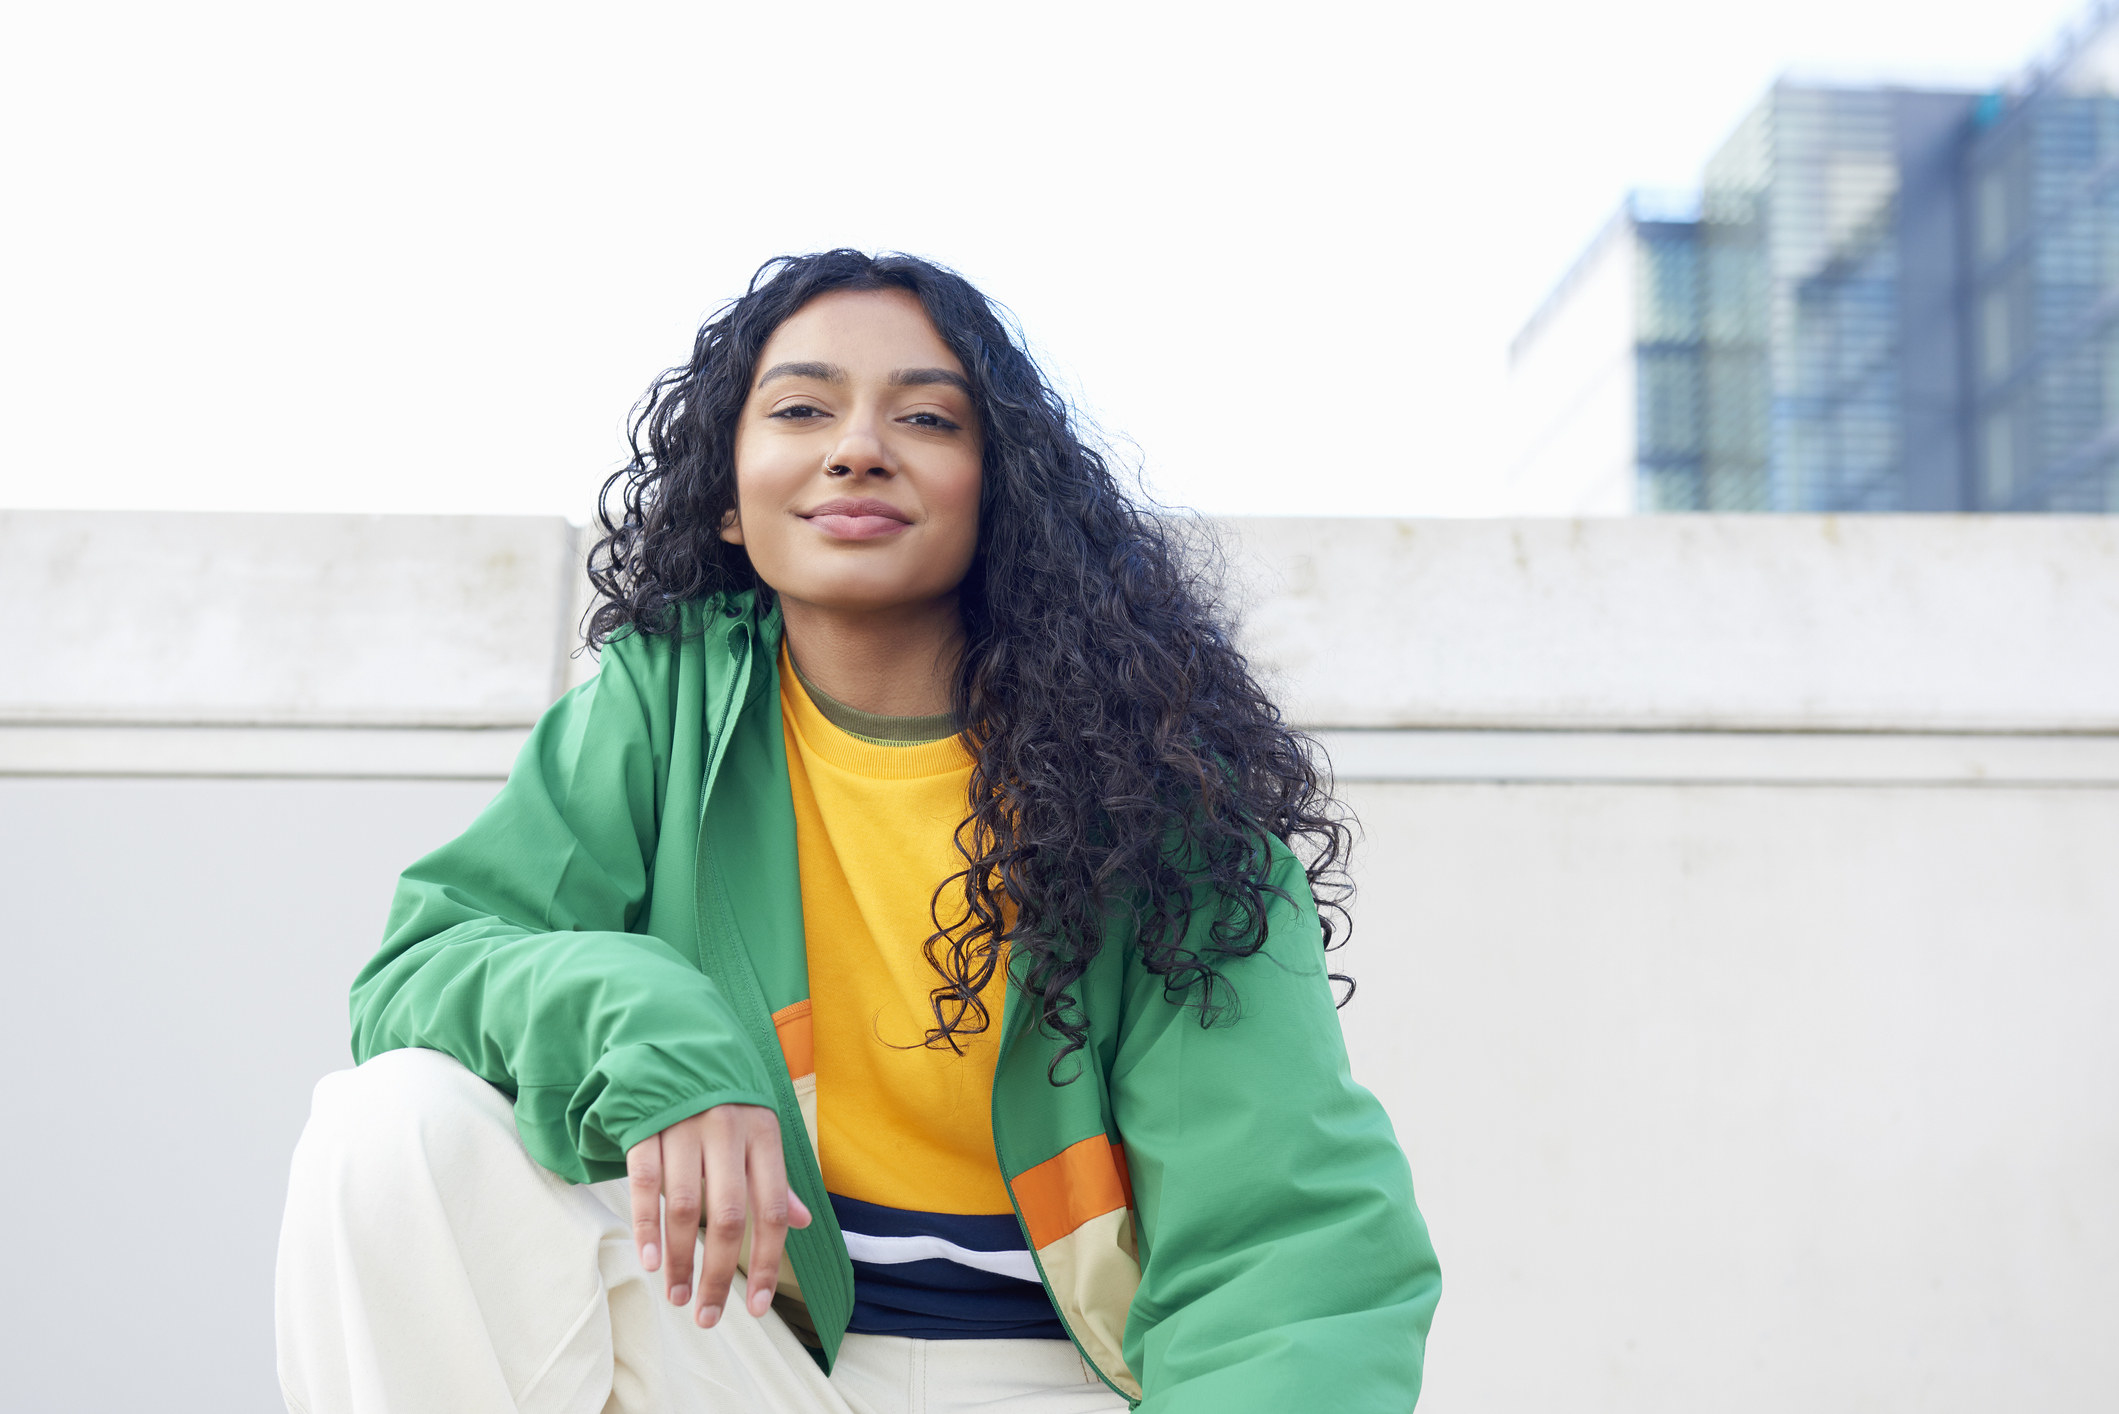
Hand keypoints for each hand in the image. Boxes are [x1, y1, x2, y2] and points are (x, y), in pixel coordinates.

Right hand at [625, 1103, 812, 1327]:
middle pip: (729, 1216)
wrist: (675, 1042)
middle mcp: (728, 1130)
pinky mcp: (647, 1125)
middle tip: (707, 1316)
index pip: (773, 1211)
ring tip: (677, 1296)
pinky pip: (646, 1183)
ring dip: (680, 1259)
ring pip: (687, 1206)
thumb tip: (804, 1224)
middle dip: (718, 1274)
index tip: (756, 1307)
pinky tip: (650, 1261)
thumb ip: (777, 1179)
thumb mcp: (759, 1131)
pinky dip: (647, 1226)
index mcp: (764, 1135)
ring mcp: (685, 1126)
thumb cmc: (725, 1100)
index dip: (767, 1262)